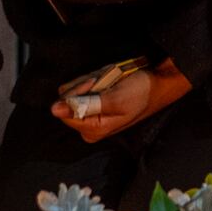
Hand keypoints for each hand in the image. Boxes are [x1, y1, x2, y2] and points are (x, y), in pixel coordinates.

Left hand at [51, 59, 191, 142]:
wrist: (157, 83)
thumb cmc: (140, 92)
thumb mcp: (115, 99)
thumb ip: (85, 105)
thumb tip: (54, 110)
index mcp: (93, 130)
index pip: (66, 111)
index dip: (78, 93)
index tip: (94, 84)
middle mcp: (89, 126)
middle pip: (67, 102)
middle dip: (83, 87)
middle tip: (101, 81)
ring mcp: (91, 114)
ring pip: (73, 92)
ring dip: (88, 81)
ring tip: (106, 80)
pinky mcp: (94, 104)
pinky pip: (81, 88)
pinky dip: (91, 80)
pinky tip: (105, 80)